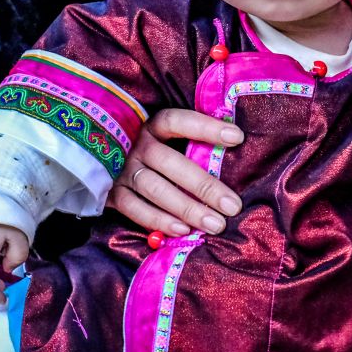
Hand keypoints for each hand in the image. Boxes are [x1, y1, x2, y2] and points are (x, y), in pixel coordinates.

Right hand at [107, 108, 243, 235]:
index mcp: (153, 127)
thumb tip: (238, 150)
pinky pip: (133, 208)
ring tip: (215, 224)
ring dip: (186, 208)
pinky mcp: (114, 194)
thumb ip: (197, 146)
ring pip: (154, 188)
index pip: (177, 121)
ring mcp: (124, 170)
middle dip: (204, 186)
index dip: (206, 127)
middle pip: (169, 162)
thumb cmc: (161, 155)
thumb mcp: (173, 143)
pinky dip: (158, 220)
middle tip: (232, 206)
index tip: (238, 137)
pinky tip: (183, 230)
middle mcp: (138, 146)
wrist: (113, 167)